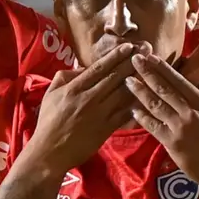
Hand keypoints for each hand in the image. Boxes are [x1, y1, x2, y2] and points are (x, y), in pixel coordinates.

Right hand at [25, 43, 141, 174]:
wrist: (50, 152)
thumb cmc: (48, 122)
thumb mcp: (50, 95)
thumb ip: (65, 77)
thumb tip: (82, 67)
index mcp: (74, 89)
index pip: (99, 68)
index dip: (115, 56)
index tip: (129, 46)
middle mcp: (89, 99)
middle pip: (115, 77)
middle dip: (131, 62)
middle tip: (146, 50)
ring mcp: (100, 114)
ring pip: (123, 93)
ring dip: (138, 79)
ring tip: (150, 68)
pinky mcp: (107, 129)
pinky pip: (125, 113)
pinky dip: (136, 104)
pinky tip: (147, 95)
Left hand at [126, 54, 198, 188]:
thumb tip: (189, 93)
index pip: (179, 80)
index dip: (163, 67)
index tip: (151, 56)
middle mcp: (191, 111)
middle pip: (164, 88)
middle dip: (147, 72)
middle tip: (134, 59)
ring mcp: (180, 126)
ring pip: (155, 104)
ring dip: (140, 91)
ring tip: (128, 81)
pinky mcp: (172, 142)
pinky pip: (153, 126)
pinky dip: (141, 117)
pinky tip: (132, 109)